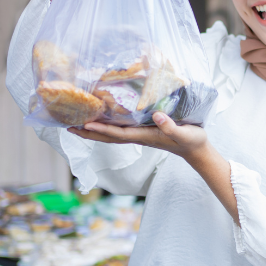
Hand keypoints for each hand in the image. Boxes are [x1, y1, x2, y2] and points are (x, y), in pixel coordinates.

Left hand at [68, 112, 208, 160]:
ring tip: (77, 126)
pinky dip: (106, 127)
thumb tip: (156, 115)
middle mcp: (139, 137)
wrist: (196, 150)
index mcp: (145, 137)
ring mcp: (140, 136)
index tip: (85, 124)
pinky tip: (100, 121)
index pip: (119, 134)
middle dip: (89, 134)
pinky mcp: (143, 133)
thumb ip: (170, 126)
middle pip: (108, 137)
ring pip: (111, 135)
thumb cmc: (191, 140)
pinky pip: (119, 131)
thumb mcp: (184, 133)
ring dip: (93, 132)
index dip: (102, 129)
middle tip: (69, 127)